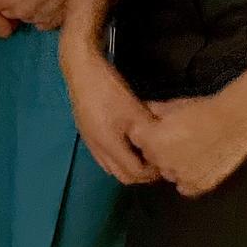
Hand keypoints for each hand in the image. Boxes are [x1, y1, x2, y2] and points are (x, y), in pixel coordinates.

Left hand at [0, 0, 70, 30]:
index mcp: (7, 0)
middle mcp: (20, 14)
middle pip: (5, 12)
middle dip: (7, 2)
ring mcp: (37, 20)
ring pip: (22, 17)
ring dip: (23, 8)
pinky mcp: (52, 23)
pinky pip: (39, 23)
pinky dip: (39, 15)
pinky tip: (44, 1)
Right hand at [59, 44, 159, 184]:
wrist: (81, 70)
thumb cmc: (109, 89)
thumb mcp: (135, 109)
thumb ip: (150, 131)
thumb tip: (165, 146)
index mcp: (109, 145)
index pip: (134, 173)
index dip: (152, 173)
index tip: (164, 163)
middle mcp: (97, 149)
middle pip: (121, 176)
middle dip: (140, 174)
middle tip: (155, 162)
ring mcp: (89, 141)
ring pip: (110, 167)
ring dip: (127, 166)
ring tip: (141, 153)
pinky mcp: (85, 132)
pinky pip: (102, 156)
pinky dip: (116, 157)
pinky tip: (125, 142)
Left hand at [128, 96, 246, 197]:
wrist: (233, 123)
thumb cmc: (202, 110)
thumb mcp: (173, 105)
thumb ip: (154, 111)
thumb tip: (145, 110)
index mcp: (151, 140)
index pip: (136, 139)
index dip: (146, 132)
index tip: (155, 128)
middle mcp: (162, 161)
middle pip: (151, 157)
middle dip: (158, 148)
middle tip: (174, 139)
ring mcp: (180, 176)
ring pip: (167, 172)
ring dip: (172, 165)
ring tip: (188, 152)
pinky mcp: (198, 186)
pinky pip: (185, 186)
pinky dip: (187, 179)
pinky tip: (196, 166)